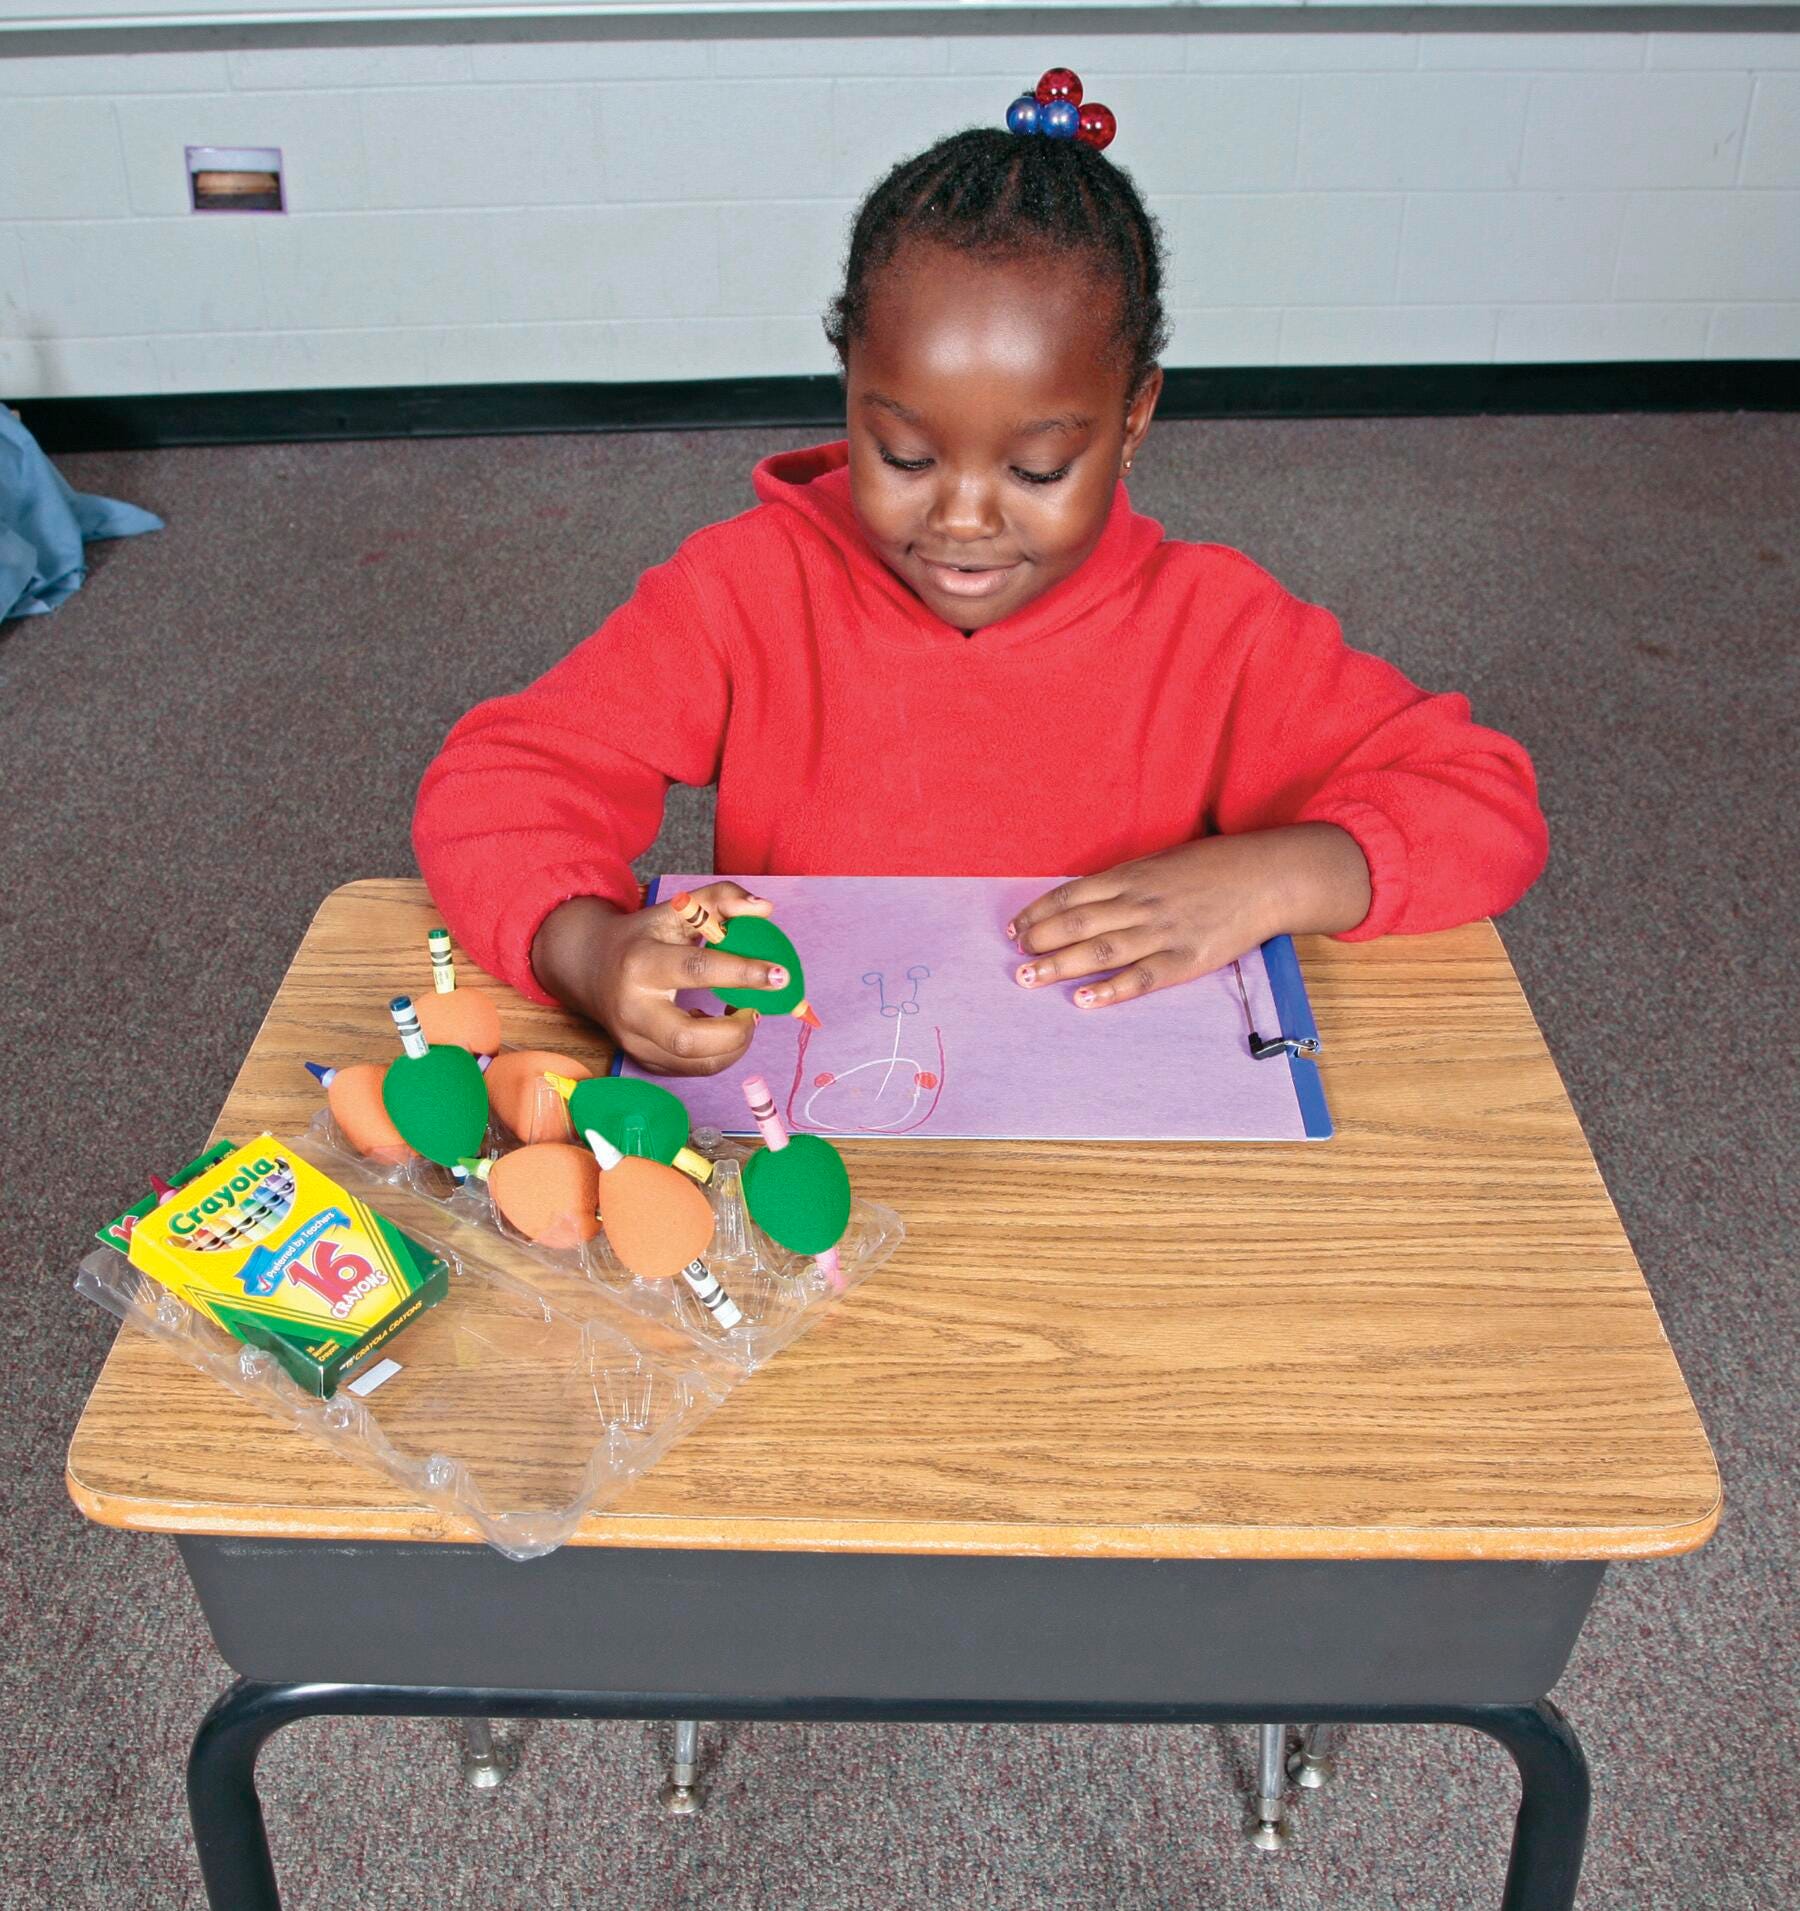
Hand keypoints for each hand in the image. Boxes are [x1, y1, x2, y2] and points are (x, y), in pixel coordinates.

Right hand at [532, 882, 785, 1073]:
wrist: (588, 966)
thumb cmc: (642, 936)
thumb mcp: (676, 910)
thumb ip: (722, 899)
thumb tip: (763, 908)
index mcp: (641, 963)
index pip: (696, 971)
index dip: (743, 973)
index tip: (780, 976)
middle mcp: (633, 1008)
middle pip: (689, 1039)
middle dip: (736, 1031)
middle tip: (757, 1011)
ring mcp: (634, 1040)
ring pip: (695, 1064)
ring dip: (734, 1046)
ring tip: (743, 1018)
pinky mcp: (643, 1059)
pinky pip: (691, 1069)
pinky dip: (718, 1054)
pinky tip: (721, 1030)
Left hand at [1006, 826, 1370, 1009]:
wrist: (1267, 877)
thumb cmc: (1213, 867)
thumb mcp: (1162, 862)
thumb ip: (1124, 882)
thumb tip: (1084, 900)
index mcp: (1132, 876)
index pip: (1072, 895)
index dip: (1039, 912)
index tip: (1014, 927)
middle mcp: (1140, 903)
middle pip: (1078, 923)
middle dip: (1040, 938)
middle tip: (1015, 953)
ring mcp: (1162, 932)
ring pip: (1101, 950)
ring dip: (1060, 965)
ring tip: (1028, 977)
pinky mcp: (1185, 959)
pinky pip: (1141, 978)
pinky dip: (1110, 989)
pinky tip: (1083, 999)